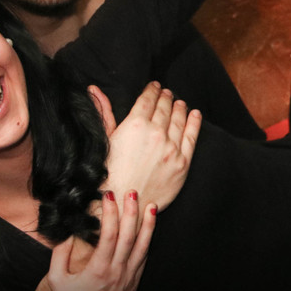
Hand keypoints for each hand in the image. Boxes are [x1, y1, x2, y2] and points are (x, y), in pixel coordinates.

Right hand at [47, 190, 155, 290]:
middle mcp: (117, 272)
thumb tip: (66, 233)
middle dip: (132, 212)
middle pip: (129, 236)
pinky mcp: (134, 283)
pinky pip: (144, 259)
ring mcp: (129, 278)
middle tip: (133, 193)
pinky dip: (147, 242)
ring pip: (143, 247)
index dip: (110, 213)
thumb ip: (59, 255)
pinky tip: (149, 230)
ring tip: (152, 206)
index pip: (109, 234)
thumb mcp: (57, 281)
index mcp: (99, 269)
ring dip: (148, 225)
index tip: (108, 196)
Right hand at [93, 82, 200, 211]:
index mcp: (135, 124)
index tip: (154, 86)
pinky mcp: (182, 163)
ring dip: (179, 108)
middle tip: (167, 93)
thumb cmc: (107, 173)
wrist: (121, 204)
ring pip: (179, 119)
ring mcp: (171, 148)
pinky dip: (194, 123)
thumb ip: (103, 112)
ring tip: (179, 102)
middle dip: (166, 98)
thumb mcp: (104, 139)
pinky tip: (195, 114)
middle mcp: (156, 133)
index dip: (152, 90)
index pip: (147, 100)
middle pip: (164, 108)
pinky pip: (192, 137)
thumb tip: (95, 89)